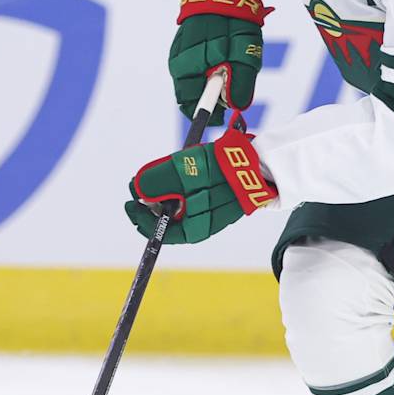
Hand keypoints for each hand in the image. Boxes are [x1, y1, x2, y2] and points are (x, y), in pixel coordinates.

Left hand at [124, 125, 277, 244]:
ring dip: (169, 190)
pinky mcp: (221, 200)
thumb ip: (156, 181)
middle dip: (153, 201)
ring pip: (180, 205)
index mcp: (193, 230)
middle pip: (167, 218)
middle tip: (143, 185)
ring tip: (169, 171)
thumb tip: (136, 190)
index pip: (158, 230)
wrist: (263, 164)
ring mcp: (213, 212)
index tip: (130, 200)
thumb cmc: (223, 171)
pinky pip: (195, 196)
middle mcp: (202, 225)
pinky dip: (184, 185)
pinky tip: (187, 170)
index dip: (139, 216)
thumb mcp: (182, 172)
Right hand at [169, 0, 268, 123]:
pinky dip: (208, 70)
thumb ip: (241, 81)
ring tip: (228, 65)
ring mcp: (178, 54)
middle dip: (212, 97)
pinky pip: (194, 69)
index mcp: (187, 66)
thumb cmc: (232, 21)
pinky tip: (220, 57)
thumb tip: (236, 106)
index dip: (206, 115)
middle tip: (231, 87)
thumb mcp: (245, 52)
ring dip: (212, 82)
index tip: (222, 118)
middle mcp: (178, 63)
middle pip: (192, 95)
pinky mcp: (182, 48)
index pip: (190, 104)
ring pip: (194, 82)